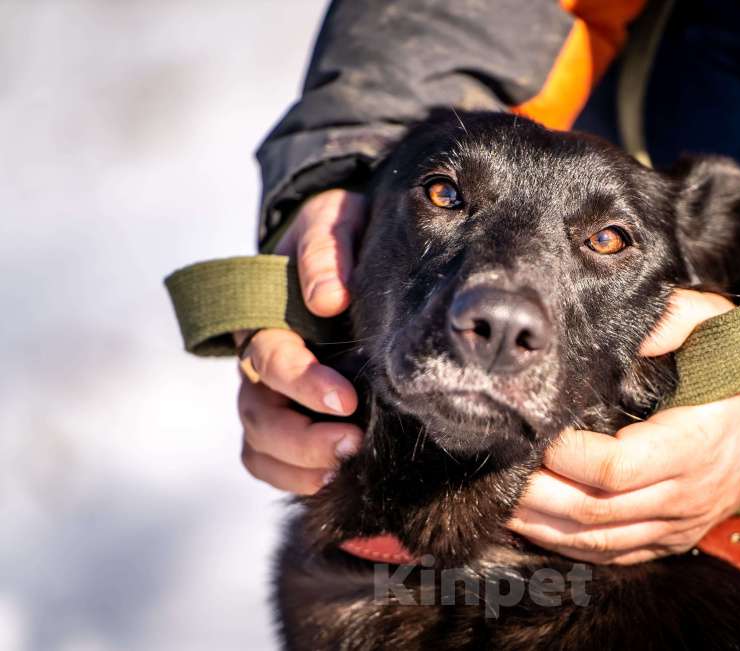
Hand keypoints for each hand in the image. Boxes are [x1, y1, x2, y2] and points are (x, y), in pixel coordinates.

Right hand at [237, 189, 366, 493]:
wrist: (344, 243)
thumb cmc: (340, 232)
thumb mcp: (336, 221)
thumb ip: (327, 250)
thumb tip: (326, 300)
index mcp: (263, 316)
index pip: (271, 358)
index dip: (303, 383)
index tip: (347, 400)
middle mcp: (258, 359)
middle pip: (258, 414)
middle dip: (302, 438)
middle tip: (352, 444)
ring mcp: (268, 391)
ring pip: (259, 444)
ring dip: (297, 466)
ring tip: (344, 470)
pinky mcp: (286, 413)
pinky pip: (268, 459)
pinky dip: (292, 477)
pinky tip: (333, 480)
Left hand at [507, 289, 739, 563]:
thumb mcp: (716, 325)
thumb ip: (669, 319)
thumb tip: (620, 324)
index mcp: (694, 443)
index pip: (614, 468)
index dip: (564, 458)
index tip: (533, 433)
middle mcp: (687, 493)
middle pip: (596, 513)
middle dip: (537, 498)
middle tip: (494, 476)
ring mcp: (683, 521)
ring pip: (601, 542)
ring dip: (545, 528)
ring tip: (499, 506)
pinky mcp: (679, 534)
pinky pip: (618, 554)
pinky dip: (573, 547)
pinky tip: (537, 528)